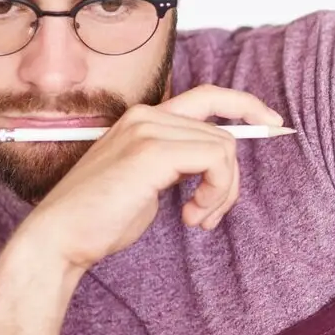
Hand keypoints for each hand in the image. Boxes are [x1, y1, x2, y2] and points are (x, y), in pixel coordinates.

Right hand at [15, 84, 283, 271]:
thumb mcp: (149, 182)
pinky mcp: (152, 151)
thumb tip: (219, 163)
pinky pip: (216, 160)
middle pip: (222, 133)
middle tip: (210, 214)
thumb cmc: (101, 218)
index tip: (274, 124)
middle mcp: (147, 115)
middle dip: (229, 180)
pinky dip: (216, 192)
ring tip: (198, 219)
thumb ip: (179, 164)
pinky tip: (192, 217)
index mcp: (144, 118)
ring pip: (224, 148)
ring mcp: (148, 129)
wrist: (61, 237)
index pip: (208, 96)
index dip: (245, 104)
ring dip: (222, 192)